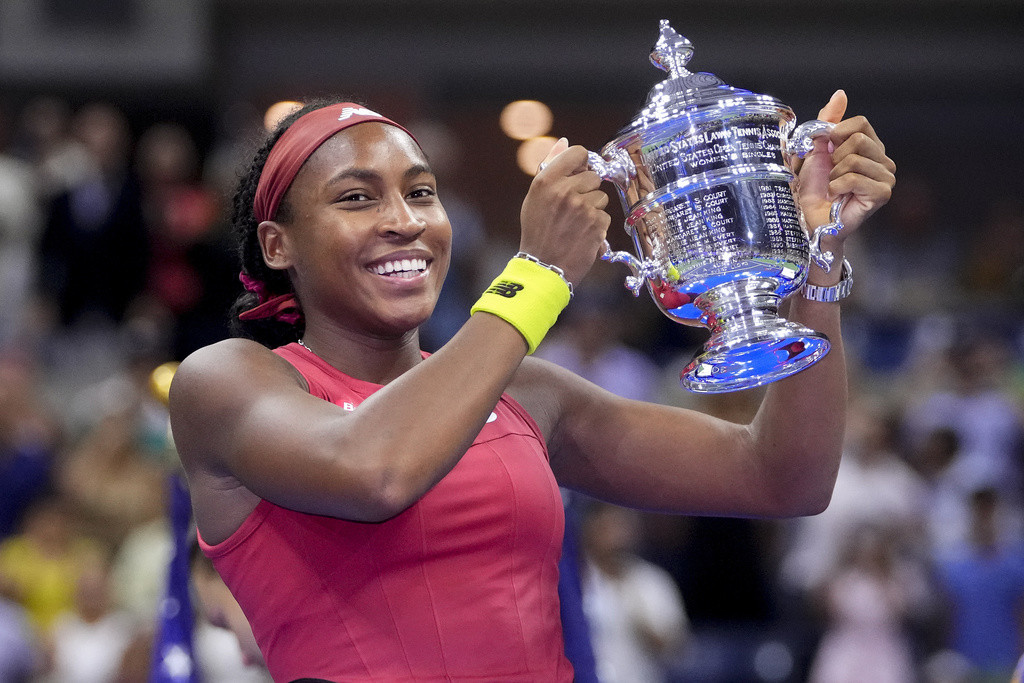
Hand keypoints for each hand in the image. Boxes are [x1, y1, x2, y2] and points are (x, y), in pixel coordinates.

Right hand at [519, 138, 610, 285]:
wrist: (543, 266)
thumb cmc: (537, 231)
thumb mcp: (535, 196)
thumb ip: (550, 167)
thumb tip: (564, 141)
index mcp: (547, 180)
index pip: (578, 153)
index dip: (581, 163)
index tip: (578, 173)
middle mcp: (565, 191)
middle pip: (594, 176)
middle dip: (586, 189)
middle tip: (572, 207)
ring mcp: (582, 207)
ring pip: (601, 196)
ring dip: (593, 208)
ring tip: (576, 222)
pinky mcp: (596, 223)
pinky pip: (605, 215)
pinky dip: (596, 224)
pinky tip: (581, 233)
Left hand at [795, 90, 896, 238]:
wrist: (810, 218)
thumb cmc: (814, 187)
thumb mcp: (816, 148)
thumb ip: (827, 121)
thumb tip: (840, 94)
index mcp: (871, 146)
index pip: (860, 123)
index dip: (836, 134)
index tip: (827, 151)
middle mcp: (884, 160)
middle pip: (857, 140)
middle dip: (834, 157)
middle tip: (831, 175)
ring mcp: (886, 177)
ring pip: (854, 159)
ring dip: (834, 175)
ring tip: (834, 187)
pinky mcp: (882, 194)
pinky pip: (854, 178)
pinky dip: (837, 187)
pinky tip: (837, 196)